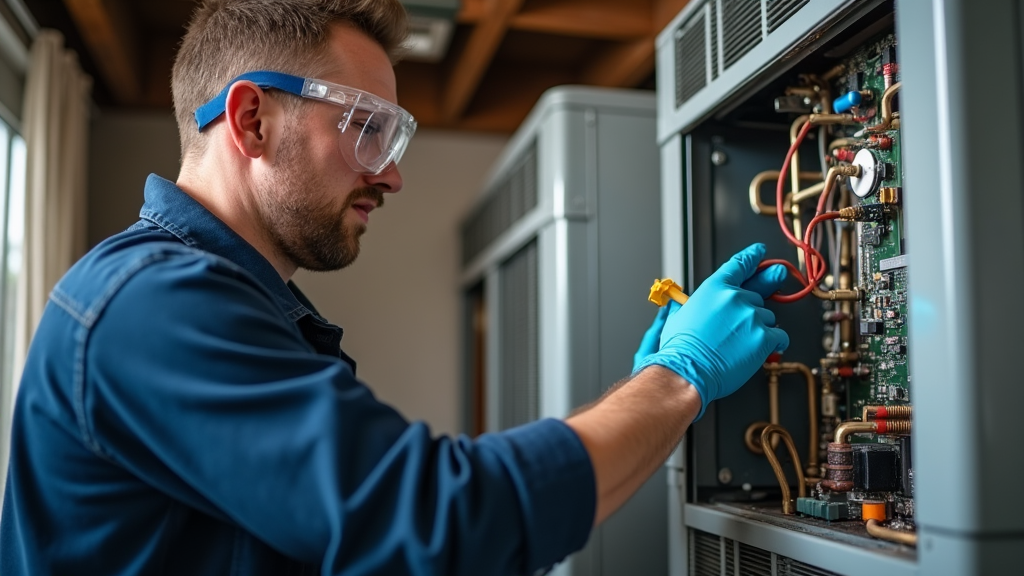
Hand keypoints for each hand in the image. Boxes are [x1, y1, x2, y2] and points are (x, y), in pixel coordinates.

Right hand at [634, 244, 788, 418]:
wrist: (687, 371)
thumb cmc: (682, 349)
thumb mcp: (681, 314)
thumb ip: (695, 304)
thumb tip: (689, 305)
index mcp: (714, 288)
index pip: (739, 266)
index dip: (752, 257)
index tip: (760, 251)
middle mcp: (735, 298)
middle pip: (756, 298)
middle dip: (749, 313)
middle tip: (737, 330)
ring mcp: (752, 316)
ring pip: (768, 318)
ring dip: (759, 330)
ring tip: (739, 345)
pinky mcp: (764, 337)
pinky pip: (780, 336)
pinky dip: (773, 344)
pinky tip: (758, 350)